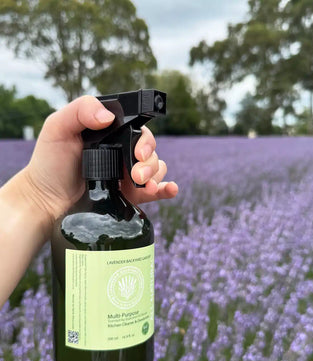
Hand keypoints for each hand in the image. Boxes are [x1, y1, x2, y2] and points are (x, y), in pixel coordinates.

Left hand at [22, 95, 177, 225]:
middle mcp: (122, 153)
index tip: (138, 152)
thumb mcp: (58, 128)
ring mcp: (128, 175)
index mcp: (111, 135)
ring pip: (156, 170)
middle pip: (150, 152)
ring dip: (155, 176)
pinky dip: (166, 189)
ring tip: (141, 185)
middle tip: (136, 175)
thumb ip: (80, 110)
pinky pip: (155, 190)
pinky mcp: (130, 195)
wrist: (45, 200)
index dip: (144, 141)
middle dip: (149, 163)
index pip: (138, 131)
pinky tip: (170, 189)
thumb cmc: (49, 163)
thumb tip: (109, 116)